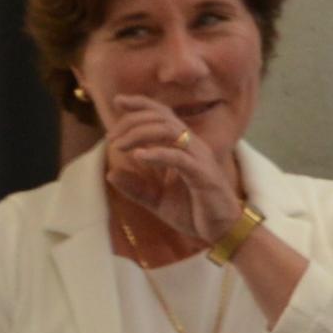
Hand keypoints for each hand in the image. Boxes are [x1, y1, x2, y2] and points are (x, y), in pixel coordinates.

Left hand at [100, 93, 240, 243]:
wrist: (222, 231)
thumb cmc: (194, 212)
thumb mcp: (158, 200)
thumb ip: (136, 187)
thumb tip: (110, 174)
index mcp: (184, 147)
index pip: (163, 115)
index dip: (142, 104)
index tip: (118, 101)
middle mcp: (193, 146)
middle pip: (162, 118)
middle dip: (132, 122)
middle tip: (111, 138)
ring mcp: (199, 159)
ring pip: (169, 131)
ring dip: (140, 134)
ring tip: (119, 147)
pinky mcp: (202, 175)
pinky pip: (178, 157)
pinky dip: (157, 154)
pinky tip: (138, 156)